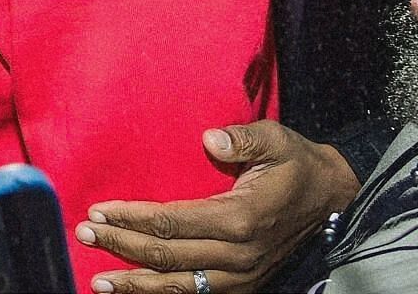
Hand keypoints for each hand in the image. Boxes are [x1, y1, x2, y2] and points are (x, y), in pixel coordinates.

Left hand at [76, 121, 360, 292]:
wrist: (334, 200)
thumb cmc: (296, 165)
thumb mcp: (277, 140)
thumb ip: (243, 138)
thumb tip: (210, 139)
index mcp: (240, 218)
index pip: (172, 222)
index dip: (132, 218)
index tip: (98, 211)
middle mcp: (238, 254)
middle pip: (167, 255)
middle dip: (121, 246)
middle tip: (83, 234)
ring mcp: (242, 275)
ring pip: (179, 286)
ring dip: (136, 285)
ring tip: (99, 282)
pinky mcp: (244, 285)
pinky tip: (136, 293)